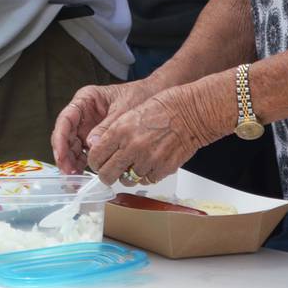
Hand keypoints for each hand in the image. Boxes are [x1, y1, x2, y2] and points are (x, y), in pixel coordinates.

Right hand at [50, 80, 157, 173]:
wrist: (155, 97)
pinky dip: (83, 163)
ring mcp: (88, 126)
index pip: (65, 119)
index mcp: (86, 99)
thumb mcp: (123, 110)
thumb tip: (91, 144)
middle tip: (69, 172)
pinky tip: (84, 173)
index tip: (61, 155)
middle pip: (66, 135)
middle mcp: (83, 113)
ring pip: (73, 146)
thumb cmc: (139, 95)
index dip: (60, 139)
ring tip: (76, 177)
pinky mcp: (95, 138)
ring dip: (72, 162)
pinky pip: (84, 151)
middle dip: (64, 155)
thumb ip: (107, 127)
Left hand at [85, 91, 211, 186]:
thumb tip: (101, 149)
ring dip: (128, 175)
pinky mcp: (163, 169)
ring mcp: (148, 160)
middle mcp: (132, 147)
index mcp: (120, 130)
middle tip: (111, 171)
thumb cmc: (165, 107)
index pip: (96, 156)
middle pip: (107, 175)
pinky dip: (147, 175)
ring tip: (135, 164)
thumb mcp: (132, 112)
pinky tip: (151, 162)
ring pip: (127, 180)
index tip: (98, 163)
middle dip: (107, 175)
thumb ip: (114, 133)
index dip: (95, 162)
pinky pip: (147, 180)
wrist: (192, 111)